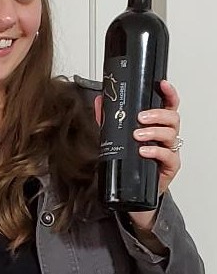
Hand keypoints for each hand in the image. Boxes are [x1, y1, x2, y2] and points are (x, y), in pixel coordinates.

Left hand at [94, 80, 180, 233]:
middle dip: (157, 115)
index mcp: (156, 125)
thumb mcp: (117, 137)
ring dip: (154, 132)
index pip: (168, 105)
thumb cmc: (129, 160)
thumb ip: (108, 118)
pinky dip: (155, 151)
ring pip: (171, 135)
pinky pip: (168, 156)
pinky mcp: (169, 166)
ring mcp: (169, 150)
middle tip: (141, 118)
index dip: (168, 93)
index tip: (161, 84)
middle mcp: (165, 136)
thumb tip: (100, 101)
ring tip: (138, 135)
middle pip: (172, 118)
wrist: (132, 189)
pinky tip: (144, 151)